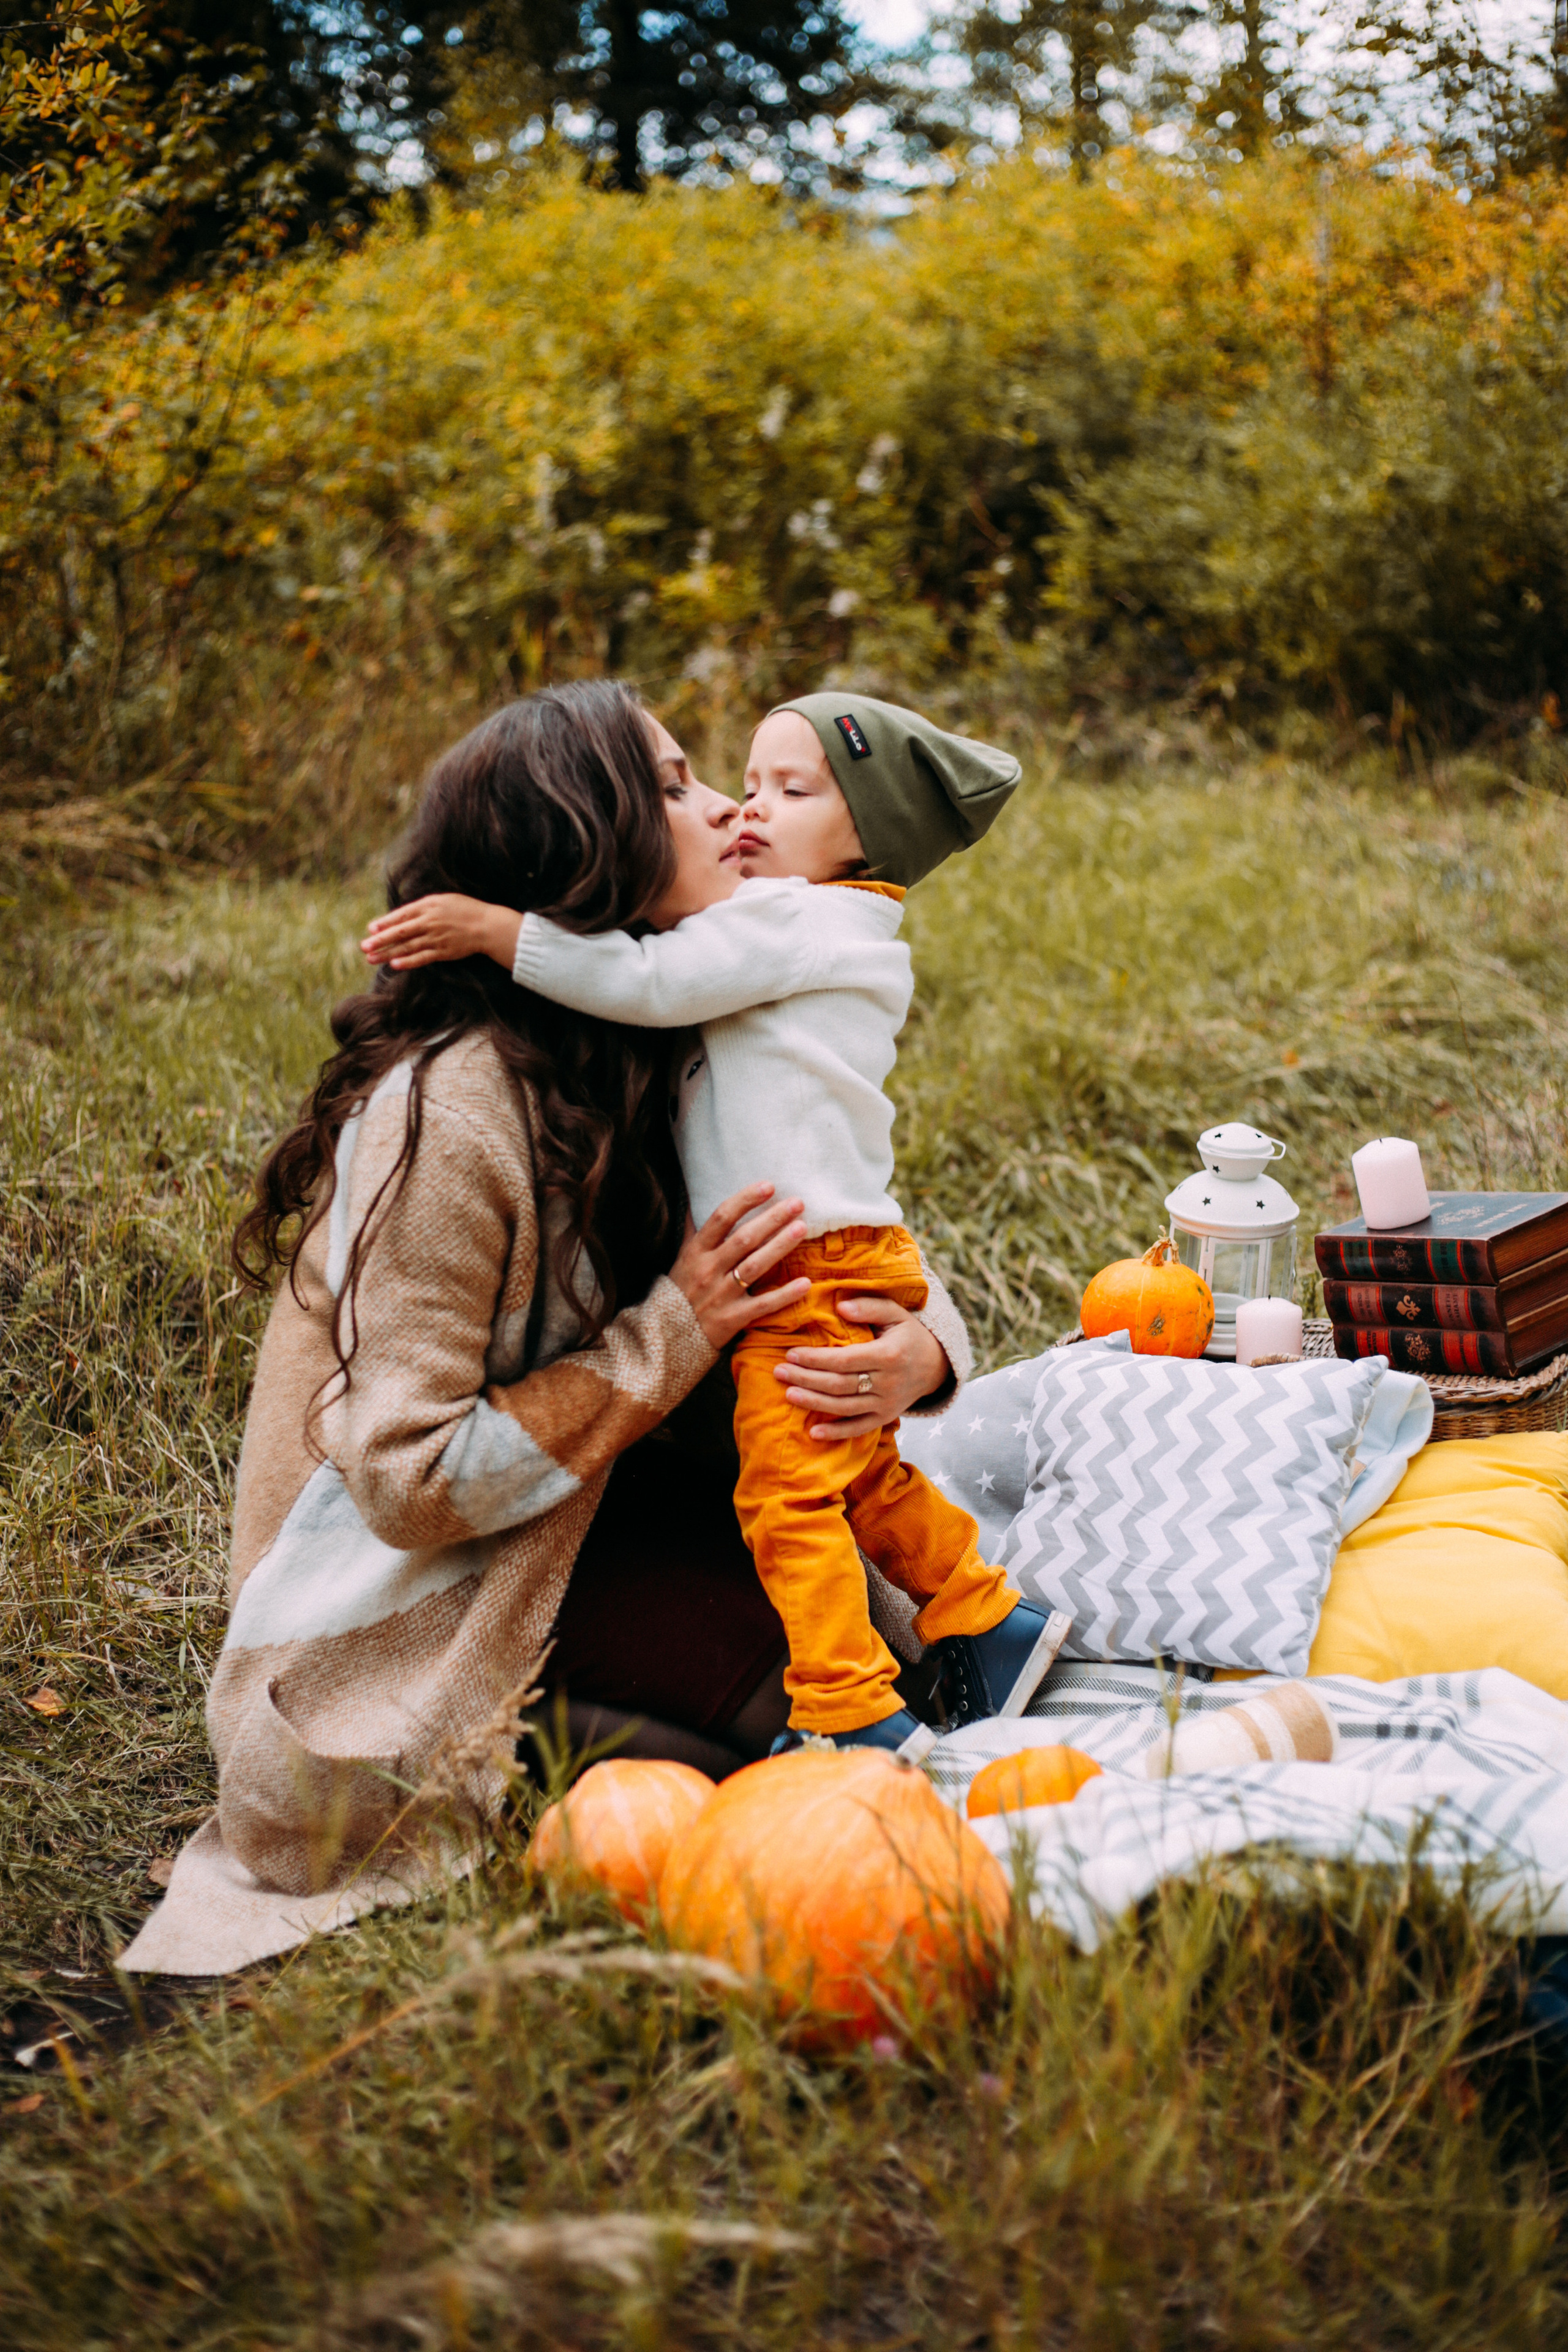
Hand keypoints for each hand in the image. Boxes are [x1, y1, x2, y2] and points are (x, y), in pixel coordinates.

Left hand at [361, 894, 521, 972]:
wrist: (488, 925)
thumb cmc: (465, 910)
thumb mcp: (444, 900)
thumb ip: (424, 907)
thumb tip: (404, 914)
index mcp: (429, 906)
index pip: (402, 915)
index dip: (385, 922)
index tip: (370, 929)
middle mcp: (430, 921)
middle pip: (400, 932)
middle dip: (380, 940)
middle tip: (364, 946)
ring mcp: (436, 938)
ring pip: (407, 946)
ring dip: (388, 953)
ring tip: (372, 958)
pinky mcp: (443, 952)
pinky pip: (422, 957)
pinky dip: (408, 962)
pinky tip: (394, 965)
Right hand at [668, 1184, 809, 1351]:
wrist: (667, 1335)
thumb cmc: (681, 1291)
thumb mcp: (682, 1257)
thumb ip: (693, 1229)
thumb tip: (696, 1196)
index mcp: (696, 1251)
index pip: (721, 1218)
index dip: (745, 1200)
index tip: (768, 1186)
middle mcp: (708, 1270)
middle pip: (744, 1239)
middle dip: (772, 1219)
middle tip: (797, 1204)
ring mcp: (721, 1295)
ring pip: (755, 1266)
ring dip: (780, 1246)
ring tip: (801, 1228)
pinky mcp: (733, 1319)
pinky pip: (762, 1305)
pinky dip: (784, 1295)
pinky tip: (805, 1283)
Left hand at [773, 1295, 949, 1440]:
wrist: (936, 1365)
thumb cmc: (908, 1334)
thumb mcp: (896, 1313)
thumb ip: (869, 1306)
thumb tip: (840, 1307)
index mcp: (890, 1355)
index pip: (845, 1360)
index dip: (816, 1359)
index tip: (791, 1353)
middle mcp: (888, 1382)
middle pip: (840, 1384)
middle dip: (806, 1378)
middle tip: (779, 1372)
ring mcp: (887, 1404)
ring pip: (845, 1407)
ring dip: (814, 1402)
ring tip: (788, 1394)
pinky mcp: (885, 1417)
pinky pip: (859, 1428)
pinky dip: (836, 1433)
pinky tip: (813, 1433)